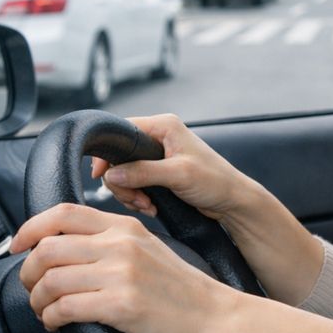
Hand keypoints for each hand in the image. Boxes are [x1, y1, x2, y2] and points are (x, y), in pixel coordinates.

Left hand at [10, 203, 235, 332]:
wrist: (214, 316)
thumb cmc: (181, 290)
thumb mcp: (148, 250)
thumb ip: (112, 243)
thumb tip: (65, 249)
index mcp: (126, 227)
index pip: (63, 213)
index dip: (30, 228)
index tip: (17, 246)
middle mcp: (121, 245)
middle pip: (48, 248)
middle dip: (27, 272)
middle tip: (30, 288)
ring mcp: (121, 274)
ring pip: (50, 280)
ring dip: (36, 300)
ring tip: (44, 310)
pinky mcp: (121, 305)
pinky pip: (64, 308)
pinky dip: (51, 319)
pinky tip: (57, 324)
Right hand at [92, 113, 259, 223]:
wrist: (232, 201)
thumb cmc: (214, 181)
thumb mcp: (178, 175)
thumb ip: (143, 172)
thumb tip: (112, 174)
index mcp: (164, 126)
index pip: (121, 131)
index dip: (108, 154)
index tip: (100, 176)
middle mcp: (159, 136)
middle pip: (119, 156)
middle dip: (123, 182)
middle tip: (136, 200)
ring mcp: (158, 155)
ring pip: (124, 172)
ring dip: (130, 193)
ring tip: (147, 205)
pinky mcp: (159, 172)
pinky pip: (134, 183)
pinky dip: (137, 197)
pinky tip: (151, 206)